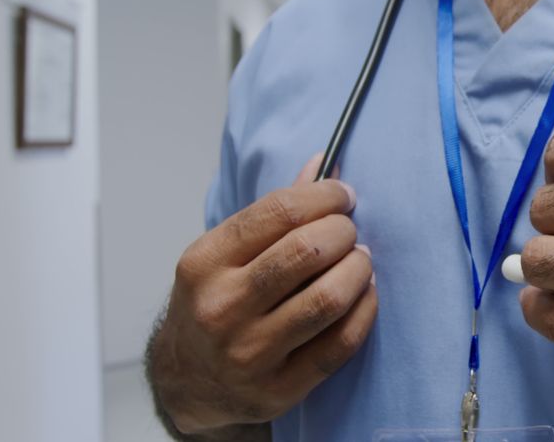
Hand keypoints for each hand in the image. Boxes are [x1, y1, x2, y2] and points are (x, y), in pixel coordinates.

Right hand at [148, 155, 377, 434]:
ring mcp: (249, 352)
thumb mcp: (225, 253)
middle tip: (350, 232)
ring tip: (360, 261)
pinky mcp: (278, 389)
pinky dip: (365, 311)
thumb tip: (324, 163)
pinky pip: (340, 344)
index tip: (343, 195)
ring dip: (359, 270)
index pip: (279, 212)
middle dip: (343, 232)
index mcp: (205, 262)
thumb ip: (275, 211)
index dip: (324, 196)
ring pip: (328, 299)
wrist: (188, 380)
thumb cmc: (216, 302)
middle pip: (307, 251)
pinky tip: (365, 294)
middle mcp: (222, 307)